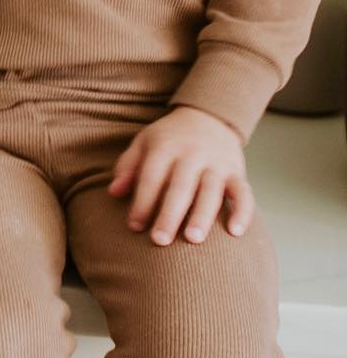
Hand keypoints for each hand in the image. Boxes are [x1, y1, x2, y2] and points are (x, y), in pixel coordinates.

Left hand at [108, 106, 253, 245]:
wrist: (208, 117)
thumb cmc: (169, 137)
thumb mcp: (144, 143)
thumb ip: (128, 166)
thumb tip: (113, 192)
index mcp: (164, 147)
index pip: (151, 177)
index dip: (142, 201)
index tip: (134, 226)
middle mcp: (191, 154)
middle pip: (180, 187)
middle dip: (169, 214)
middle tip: (160, 240)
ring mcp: (216, 163)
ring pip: (210, 191)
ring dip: (202, 216)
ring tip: (192, 240)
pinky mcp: (237, 172)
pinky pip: (243, 193)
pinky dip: (242, 212)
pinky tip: (235, 232)